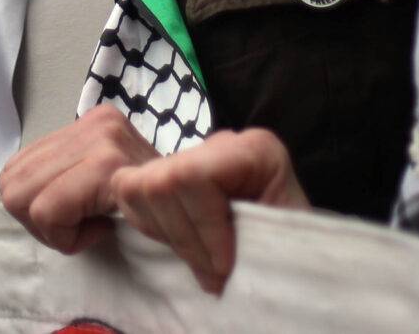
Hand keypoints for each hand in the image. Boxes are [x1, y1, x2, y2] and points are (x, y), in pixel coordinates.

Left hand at [0, 105, 156, 255]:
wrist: (203, 213)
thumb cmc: (151, 212)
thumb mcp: (99, 183)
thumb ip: (64, 178)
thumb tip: (16, 194)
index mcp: (89, 122)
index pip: (14, 171)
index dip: (36, 208)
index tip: (77, 218)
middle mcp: (95, 122)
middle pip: (13, 186)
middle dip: (40, 222)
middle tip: (81, 228)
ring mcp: (101, 139)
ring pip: (25, 201)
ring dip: (56, 231)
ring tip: (93, 227)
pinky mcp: (107, 165)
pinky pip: (49, 211)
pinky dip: (68, 236)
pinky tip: (102, 229)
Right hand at [109, 126, 308, 293]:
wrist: (287, 245)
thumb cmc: (291, 245)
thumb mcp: (286, 240)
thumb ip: (255, 241)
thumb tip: (215, 269)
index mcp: (253, 149)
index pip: (195, 175)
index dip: (203, 226)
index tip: (223, 268)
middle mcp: (218, 143)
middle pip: (161, 181)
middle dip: (184, 238)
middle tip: (212, 275)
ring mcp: (187, 154)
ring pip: (136, 186)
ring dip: (165, 234)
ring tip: (198, 260)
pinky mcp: (164, 171)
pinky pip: (128, 192)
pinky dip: (147, 225)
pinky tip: (179, 242)